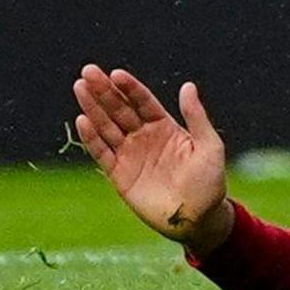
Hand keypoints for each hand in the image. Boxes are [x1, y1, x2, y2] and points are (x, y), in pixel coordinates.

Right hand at [72, 65, 232, 252]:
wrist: (198, 218)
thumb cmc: (209, 182)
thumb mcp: (209, 146)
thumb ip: (195, 117)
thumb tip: (187, 86)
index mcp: (166, 127)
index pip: (143, 102)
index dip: (130, 87)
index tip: (116, 73)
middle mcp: (144, 137)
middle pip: (120, 109)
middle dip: (104, 91)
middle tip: (88, 71)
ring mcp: (130, 155)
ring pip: (107, 126)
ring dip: (93, 108)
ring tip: (80, 87)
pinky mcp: (119, 174)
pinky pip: (102, 152)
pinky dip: (92, 137)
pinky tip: (82, 119)